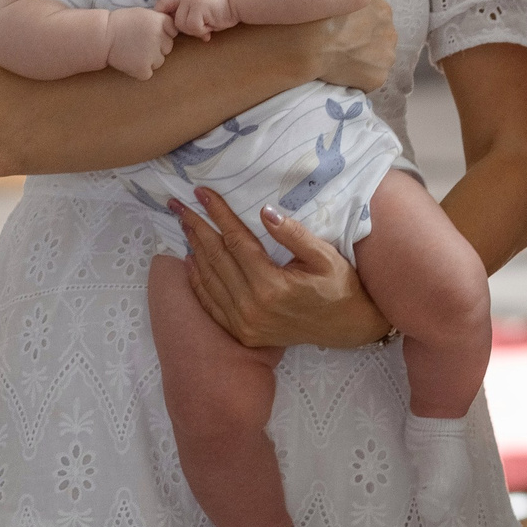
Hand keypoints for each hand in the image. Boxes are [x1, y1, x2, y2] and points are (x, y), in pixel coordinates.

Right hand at [104, 8, 175, 79]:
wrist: (101, 36)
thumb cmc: (121, 24)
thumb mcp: (144, 14)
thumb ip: (160, 21)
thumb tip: (175, 30)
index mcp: (160, 21)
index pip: (172, 31)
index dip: (161, 33)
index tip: (146, 33)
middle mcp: (159, 37)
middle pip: (167, 47)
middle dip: (156, 47)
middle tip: (138, 43)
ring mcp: (152, 54)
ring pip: (159, 61)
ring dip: (149, 60)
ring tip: (132, 52)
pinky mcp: (143, 68)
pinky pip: (148, 73)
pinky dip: (140, 71)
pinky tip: (129, 62)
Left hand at [159, 0, 238, 39]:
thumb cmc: (225, 6)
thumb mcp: (202, 7)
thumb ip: (189, 14)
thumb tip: (175, 30)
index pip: (164, 2)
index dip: (161, 14)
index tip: (167, 24)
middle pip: (174, 20)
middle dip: (188, 28)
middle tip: (204, 26)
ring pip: (182, 25)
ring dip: (196, 30)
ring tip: (210, 22)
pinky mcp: (197, 6)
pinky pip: (193, 27)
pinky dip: (202, 30)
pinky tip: (213, 23)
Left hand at [170, 186, 391, 349]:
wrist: (347, 326)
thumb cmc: (340, 286)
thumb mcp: (324, 256)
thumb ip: (293, 235)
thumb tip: (264, 212)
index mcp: (272, 286)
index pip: (236, 242)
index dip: (218, 215)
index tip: (202, 193)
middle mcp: (251, 307)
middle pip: (216, 259)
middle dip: (197, 228)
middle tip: (179, 206)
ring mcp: (244, 323)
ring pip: (210, 281)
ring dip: (194, 250)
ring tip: (183, 225)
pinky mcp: (243, 332)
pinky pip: (212, 304)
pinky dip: (198, 282)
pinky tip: (190, 262)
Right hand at [313, 0, 397, 92]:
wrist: (312, 42)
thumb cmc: (320, 15)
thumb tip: (349, 5)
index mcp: (383, 10)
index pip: (376, 21)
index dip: (359, 27)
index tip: (345, 32)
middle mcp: (391, 32)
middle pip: (380, 40)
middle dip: (365, 44)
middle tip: (342, 48)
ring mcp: (387, 57)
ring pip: (377, 61)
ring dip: (364, 62)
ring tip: (341, 62)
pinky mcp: (378, 77)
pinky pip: (369, 80)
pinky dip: (358, 80)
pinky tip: (342, 75)